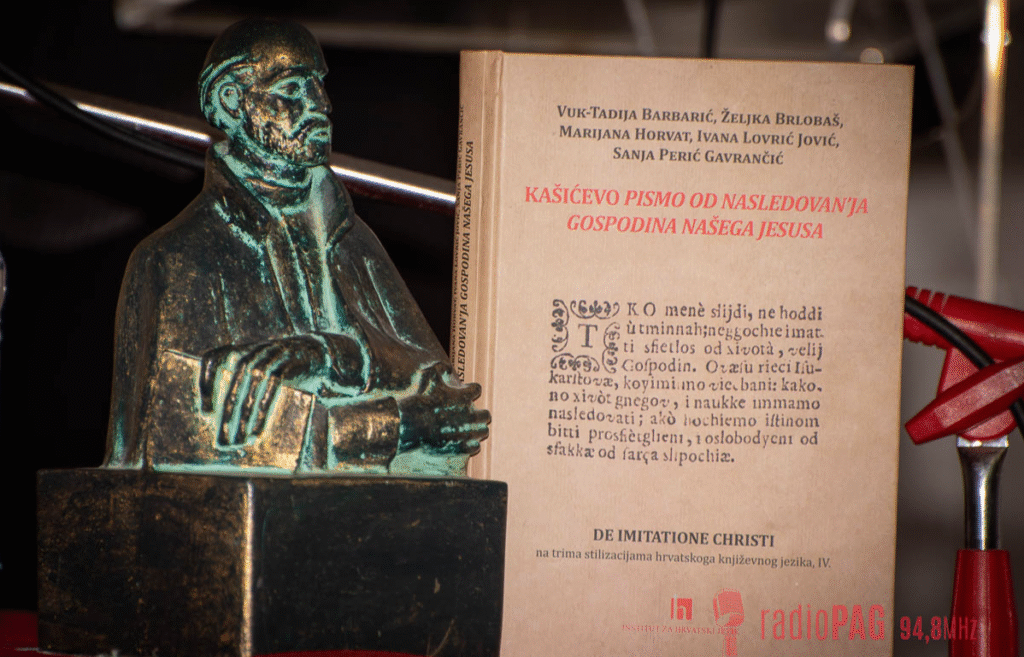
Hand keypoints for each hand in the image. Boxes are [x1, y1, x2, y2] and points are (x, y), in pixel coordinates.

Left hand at [200, 335, 330, 445]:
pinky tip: (256, 431)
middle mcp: (256, 350)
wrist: (321, 354)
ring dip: (244, 415)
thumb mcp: (263, 371)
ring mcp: (274, 354)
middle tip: (222, 440)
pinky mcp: (290, 363)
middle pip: (235, 381)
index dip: (206, 382)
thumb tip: (225, 418)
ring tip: (239, 440)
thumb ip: (246, 385)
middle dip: (227, 413)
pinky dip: (262, 410)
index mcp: (244, 350)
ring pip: (253, 385)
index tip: (206, 412)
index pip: (215, 358)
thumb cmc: (287, 370)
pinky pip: (272, 388)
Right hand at [397, 363, 489, 456]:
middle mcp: (469, 415)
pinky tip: (464, 442)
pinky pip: (475, 447)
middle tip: (471, 415)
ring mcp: (466, 432)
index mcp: (464, 397)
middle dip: (479, 414)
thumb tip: (449, 370)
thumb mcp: (427, 377)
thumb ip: (440, 369)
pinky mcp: (461, 447)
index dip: (471, 390)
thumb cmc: (419, 401)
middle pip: (486, 415)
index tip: (464, 393)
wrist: (411, 425)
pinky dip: (471, 445)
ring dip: (477, 430)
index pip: (477, 390)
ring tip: (469, 430)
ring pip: (483, 432)